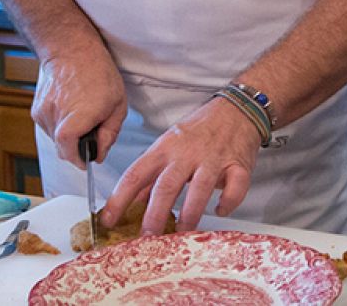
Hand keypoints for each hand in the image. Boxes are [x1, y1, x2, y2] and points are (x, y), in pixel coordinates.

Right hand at [33, 51, 126, 168]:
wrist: (71, 50)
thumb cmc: (98, 73)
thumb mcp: (118, 105)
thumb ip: (109, 134)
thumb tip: (99, 155)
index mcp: (78, 115)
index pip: (69, 151)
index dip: (78, 159)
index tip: (87, 160)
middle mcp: (57, 116)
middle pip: (62, 148)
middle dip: (76, 148)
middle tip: (90, 134)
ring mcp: (43, 113)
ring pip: (55, 139)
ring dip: (68, 136)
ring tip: (81, 115)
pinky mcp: (36, 109)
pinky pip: (48, 128)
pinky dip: (60, 126)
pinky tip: (70, 110)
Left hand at [100, 97, 261, 234]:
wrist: (237, 109)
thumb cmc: (200, 129)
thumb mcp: (168, 144)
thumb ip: (152, 173)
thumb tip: (132, 202)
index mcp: (165, 148)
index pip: (136, 174)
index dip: (119, 199)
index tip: (108, 220)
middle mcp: (187, 153)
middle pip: (166, 185)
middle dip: (155, 214)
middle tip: (147, 237)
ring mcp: (213, 158)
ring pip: (199, 188)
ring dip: (189, 214)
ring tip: (182, 232)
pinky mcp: (238, 164)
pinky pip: (235, 187)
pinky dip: (228, 202)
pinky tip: (220, 210)